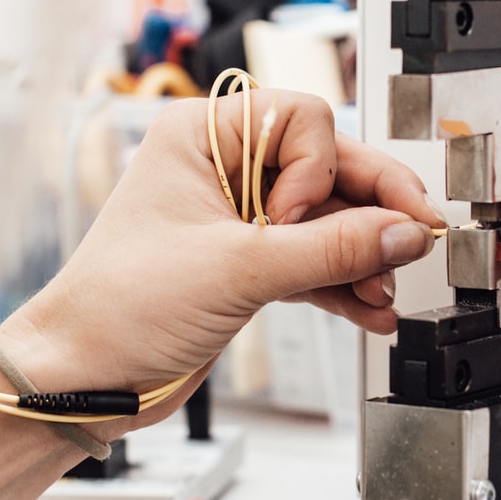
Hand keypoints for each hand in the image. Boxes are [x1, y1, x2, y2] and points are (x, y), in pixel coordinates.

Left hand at [7, 89, 442, 421]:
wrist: (85, 377)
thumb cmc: (117, 306)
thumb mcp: (238, 269)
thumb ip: (331, 250)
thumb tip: (402, 233)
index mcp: (204, 135)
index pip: (304, 123)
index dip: (320, 171)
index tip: (308, 223)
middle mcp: (225, 167)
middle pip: (327, 171)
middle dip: (368, 214)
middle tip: (415, 239)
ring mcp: (239, 218)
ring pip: (328, 221)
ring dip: (362, 257)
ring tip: (385, 291)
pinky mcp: (247, 265)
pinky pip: (315, 262)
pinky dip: (344, 285)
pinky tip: (371, 309)